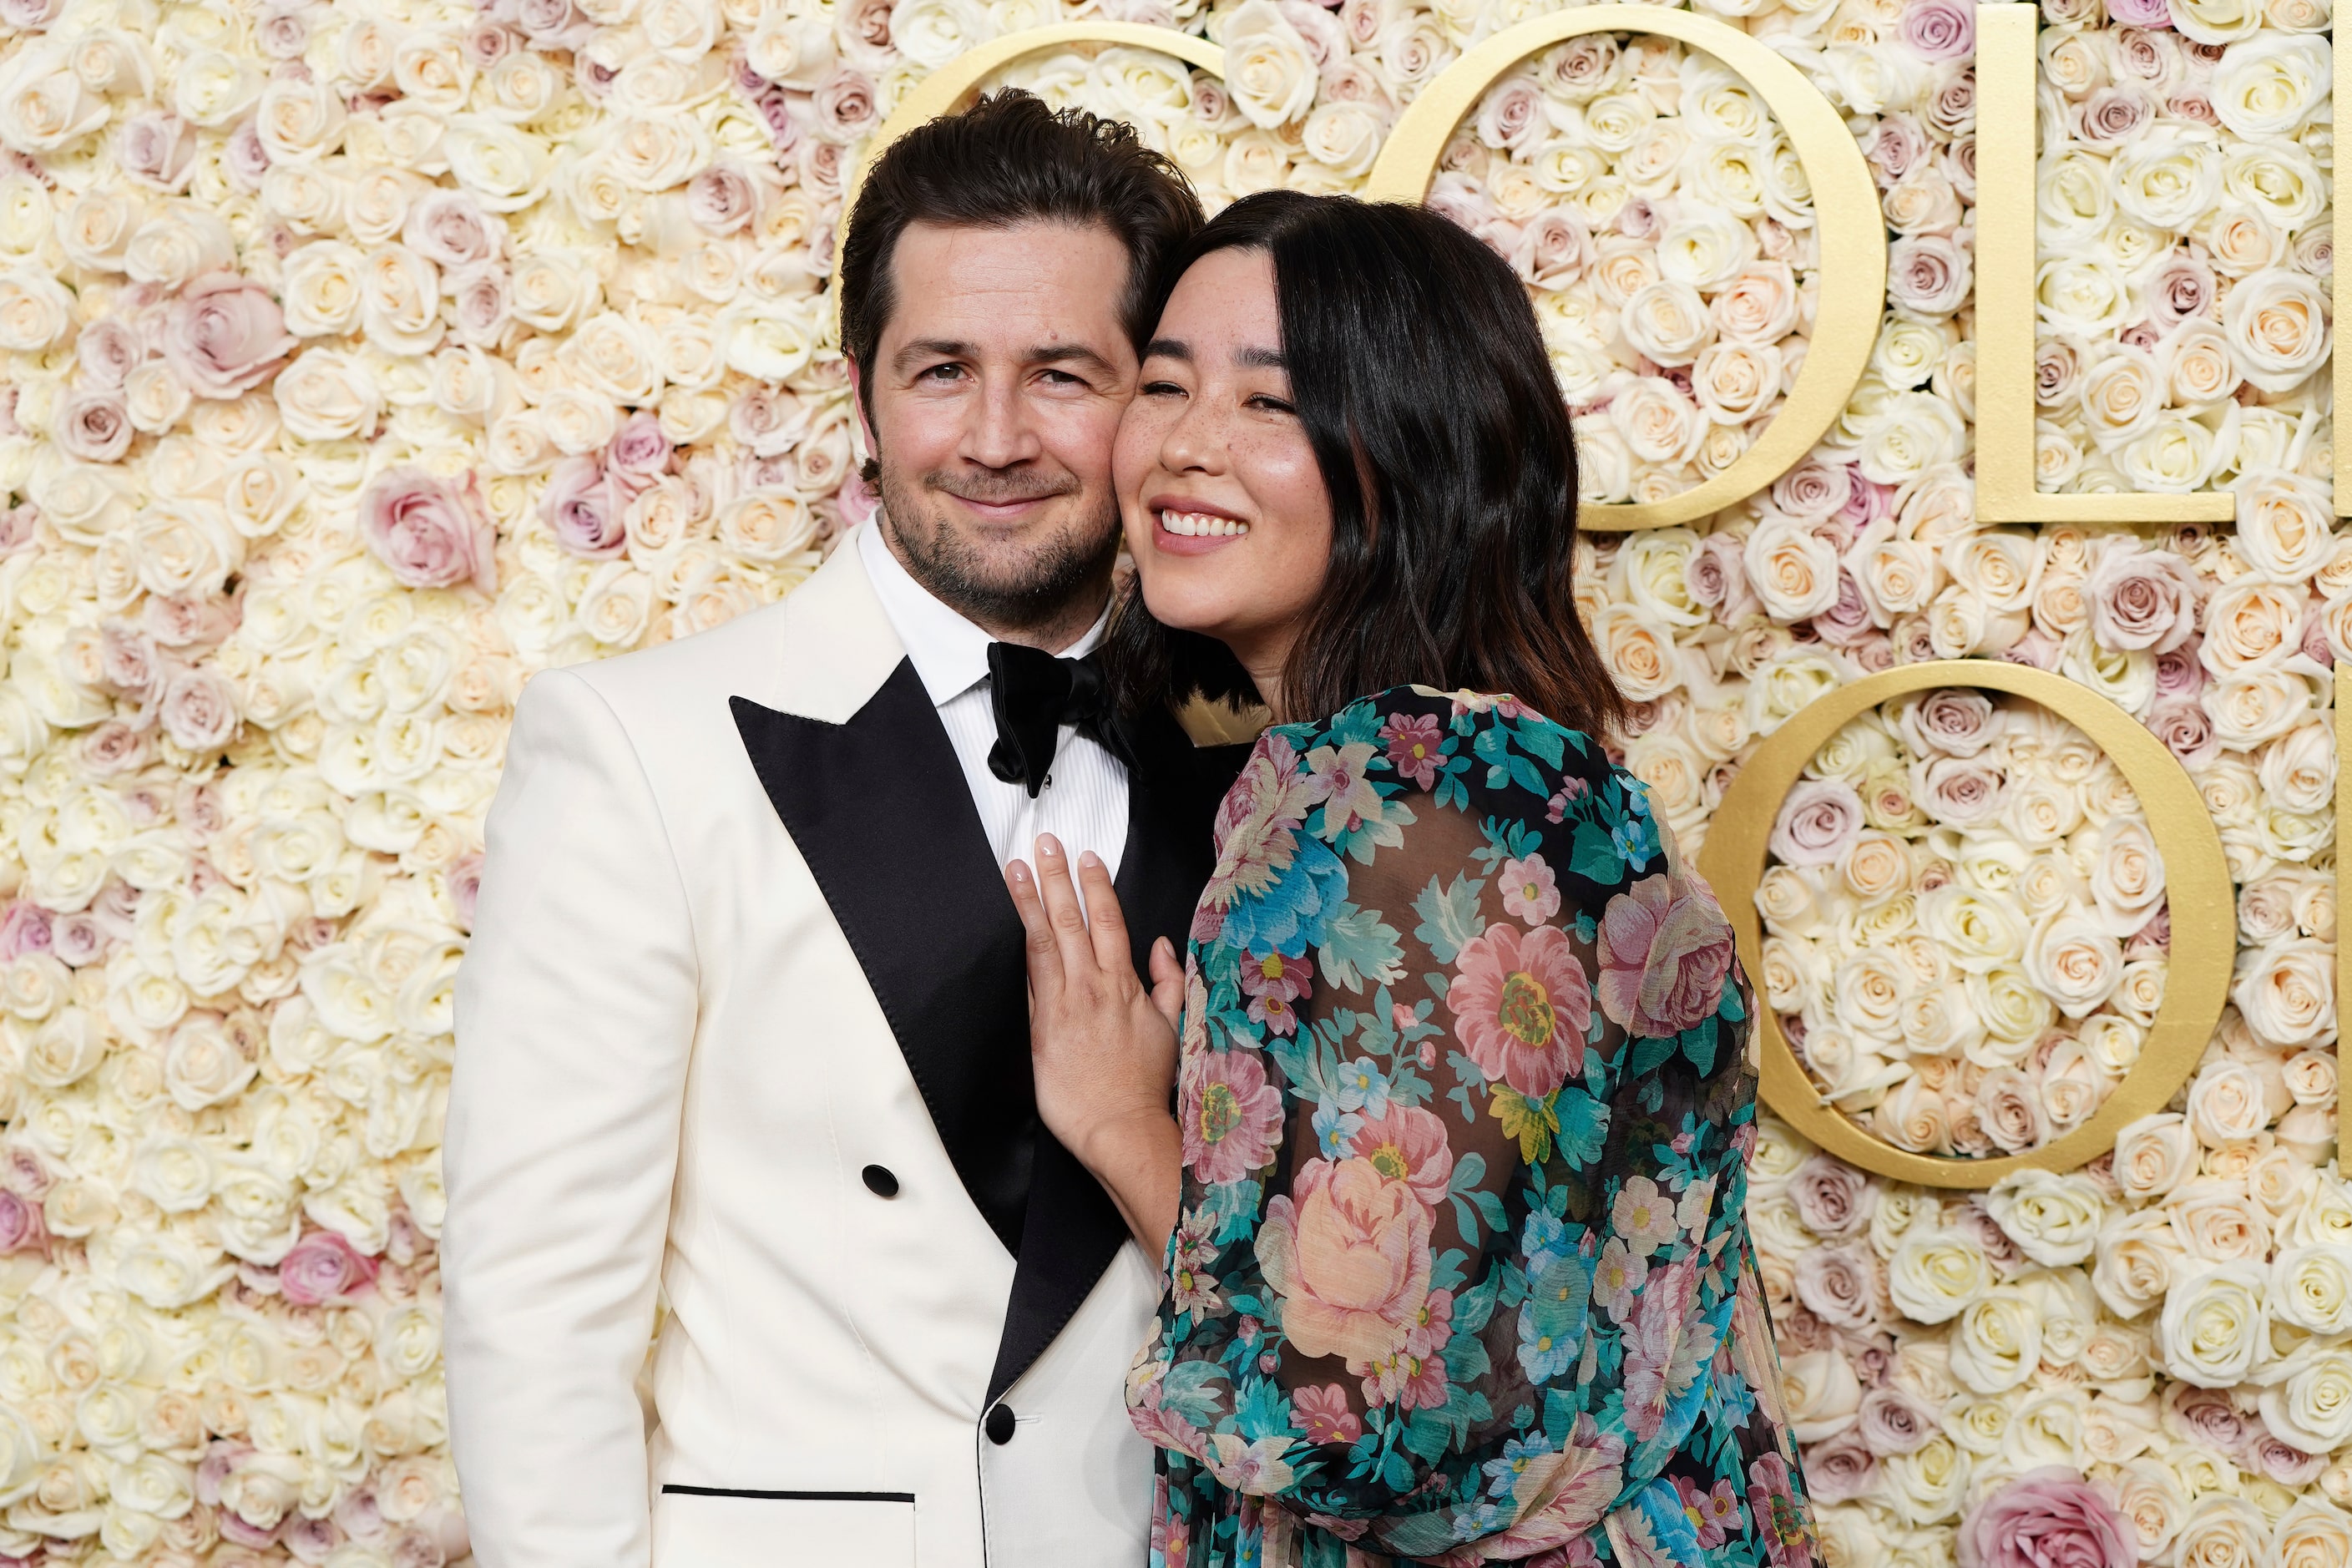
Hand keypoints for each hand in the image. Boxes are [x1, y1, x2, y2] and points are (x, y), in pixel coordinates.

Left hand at [1006, 835, 1184, 1254]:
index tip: (1086, 859)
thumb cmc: (1145, 1087)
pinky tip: (1011, 922)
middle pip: (1075, 920)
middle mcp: (1097, 987)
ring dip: (1032, 899)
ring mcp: (1067, 1005)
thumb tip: (1163, 946)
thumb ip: (1167, 983)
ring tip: (1018, 868)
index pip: (1111, 923)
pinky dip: (1022, 942)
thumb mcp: (1172, 1028)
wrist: (1122, 1128)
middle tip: (1046, 843)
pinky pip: (1031, 974)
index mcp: (1128, 986)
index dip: (1097, 886)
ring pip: (1047, 939)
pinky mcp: (1043, 1026)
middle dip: (1059, 877)